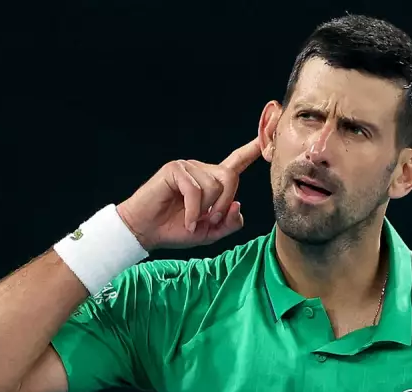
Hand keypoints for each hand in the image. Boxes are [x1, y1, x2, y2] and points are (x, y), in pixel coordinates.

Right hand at [116, 138, 260, 249]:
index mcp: (212, 181)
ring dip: (204, 210)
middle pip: (230, 177)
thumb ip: (229, 223)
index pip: (236, 162)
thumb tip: (237, 204)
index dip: (251, 150)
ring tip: (191, 219)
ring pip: (213, 186)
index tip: (265, 138)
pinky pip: (195, 190)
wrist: (146, 232)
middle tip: (209, 220)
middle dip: (223, 204)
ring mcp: (188, 167)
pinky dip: (192, 211)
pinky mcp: (174, 170)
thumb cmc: (175, 229)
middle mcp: (202, 170)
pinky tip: (186, 220)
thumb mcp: (210, 232)